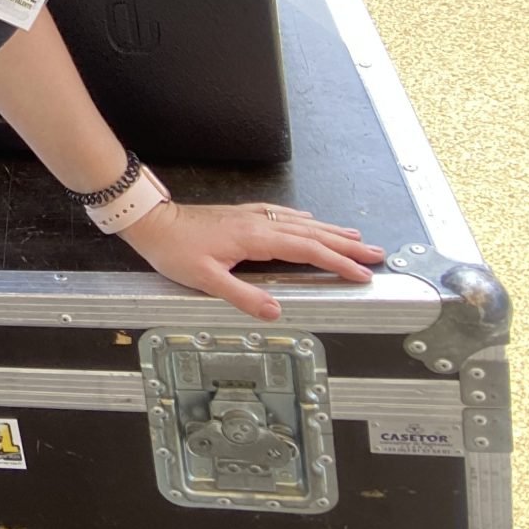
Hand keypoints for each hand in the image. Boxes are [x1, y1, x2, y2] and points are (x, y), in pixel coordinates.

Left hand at [119, 201, 384, 320]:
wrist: (152, 221)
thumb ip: (243, 296)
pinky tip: (308, 221)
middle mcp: (258, 223)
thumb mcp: (206, 280)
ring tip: (356, 237)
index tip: (362, 273)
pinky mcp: (241, 215)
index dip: (338, 262)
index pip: (308, 251)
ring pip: (300, 223)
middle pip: (312, 234)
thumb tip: (276, 312)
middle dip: (346, 244)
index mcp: (255, 238)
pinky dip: (302, 220)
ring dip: (330, 230)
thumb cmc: (174, 249)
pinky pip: (282, 215)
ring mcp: (250, 217)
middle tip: (376, 252)